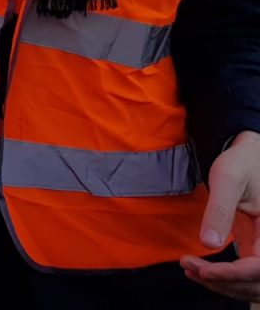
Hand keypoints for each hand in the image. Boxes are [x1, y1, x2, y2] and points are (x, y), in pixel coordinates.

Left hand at [181, 130, 259, 301]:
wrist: (248, 157)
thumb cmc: (240, 163)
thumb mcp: (227, 178)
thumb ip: (219, 211)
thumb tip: (208, 244)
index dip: (233, 274)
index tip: (204, 270)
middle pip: (256, 281)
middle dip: (223, 280)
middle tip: (188, 266)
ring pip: (252, 283)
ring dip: (223, 284)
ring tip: (191, 269)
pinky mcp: (257, 249)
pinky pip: (246, 274)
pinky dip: (226, 278)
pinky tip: (201, 271)